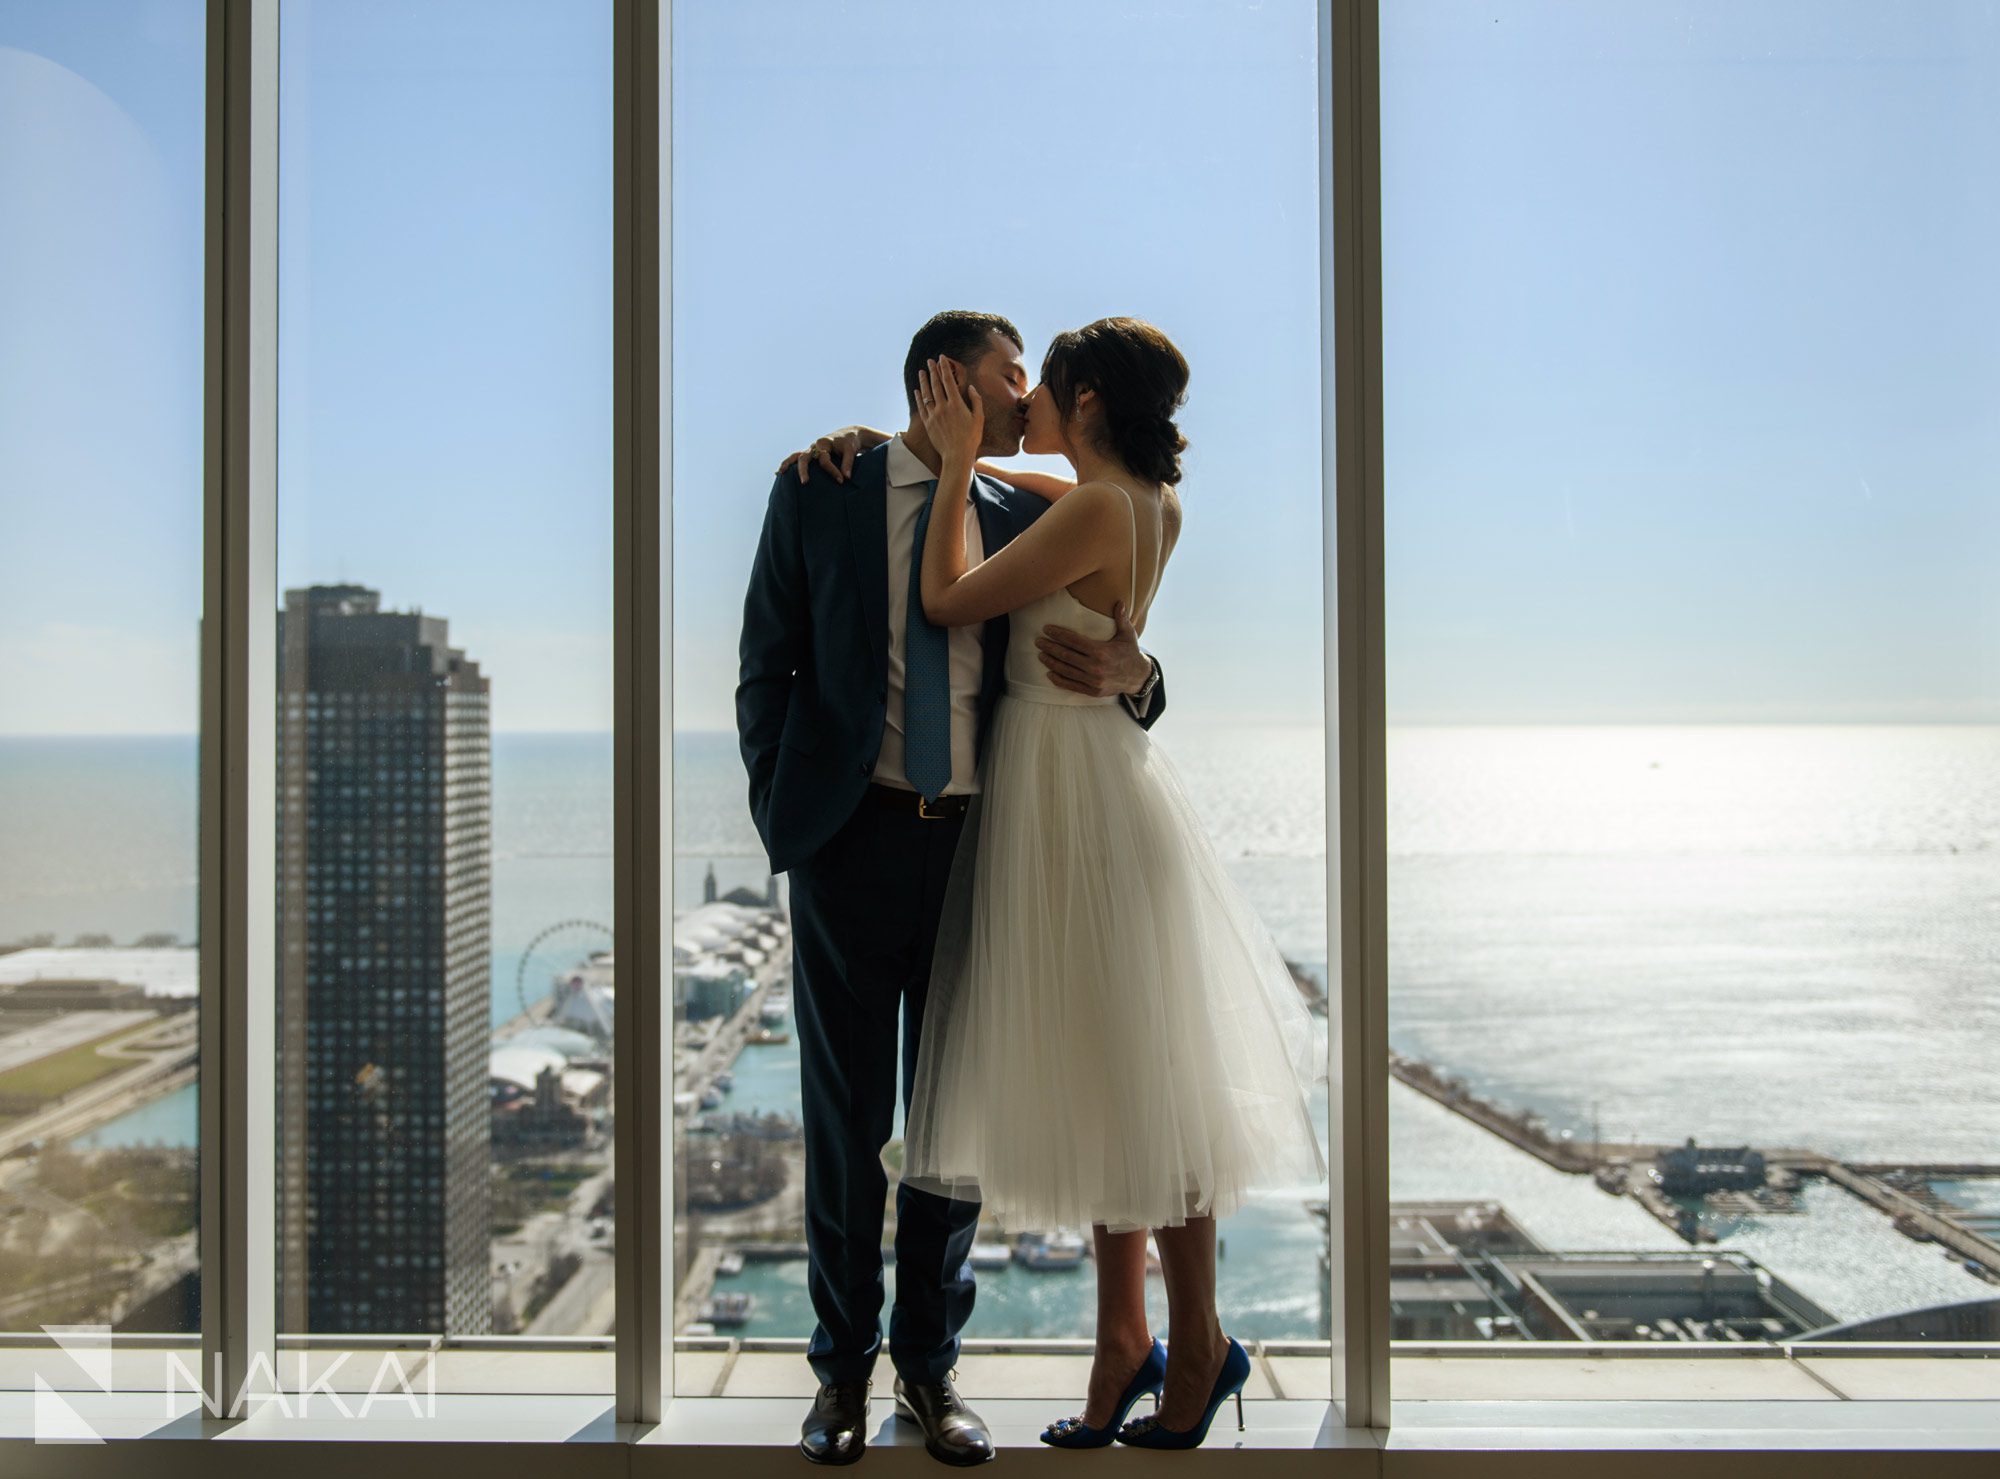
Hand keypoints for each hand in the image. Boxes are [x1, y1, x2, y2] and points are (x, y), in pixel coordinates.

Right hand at [775, 426, 873, 484]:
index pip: (825, 460)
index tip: (841, 481)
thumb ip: (848, 464)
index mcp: (824, 443)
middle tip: (805, 483)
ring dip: (788, 464)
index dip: (833, 471)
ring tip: (780, 473)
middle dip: (803, 470)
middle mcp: (815, 446)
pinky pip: (796, 459)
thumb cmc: (849, 443)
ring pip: (796, 456)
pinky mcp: (810, 454)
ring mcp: (811, 450)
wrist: (847, 435)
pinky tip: (779, 473)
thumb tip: (846, 478)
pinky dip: (788, 465)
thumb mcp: (851, 451)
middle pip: (804, 457)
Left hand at [917, 357, 982, 467]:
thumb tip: (970, 388)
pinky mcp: (928, 424)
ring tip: (922, 372)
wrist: (957, 455)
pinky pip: (922, 407)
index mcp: (956, 404)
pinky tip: (917, 391)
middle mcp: (943, 407)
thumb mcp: (978, 418)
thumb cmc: (971, 438)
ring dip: (924, 381)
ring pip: (926, 394)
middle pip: (936, 384)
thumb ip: (976, 401)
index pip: (948, 380)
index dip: (944, 367)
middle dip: (933, 370)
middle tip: (930, 361)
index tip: (941, 358)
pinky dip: (919, 397)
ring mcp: (934, 415)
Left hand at [1036, 601, 1152, 697]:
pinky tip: (1050, 673)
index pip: (1074, 641)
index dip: (1058, 634)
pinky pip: (1071, 685)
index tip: (1047, 629)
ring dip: (1051, 662)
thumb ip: (1121, 618)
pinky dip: (1059, 680)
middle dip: (1050, 647)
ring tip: (1040, 655)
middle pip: (1066, 655)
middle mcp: (1095, 666)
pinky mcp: (1092, 691)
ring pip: (1066, 670)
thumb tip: (1119, 601)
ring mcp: (1093, 680)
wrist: (1139, 678)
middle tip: (1038, 641)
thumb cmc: (1130, 653)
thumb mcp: (1128, 634)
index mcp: (1101, 651)